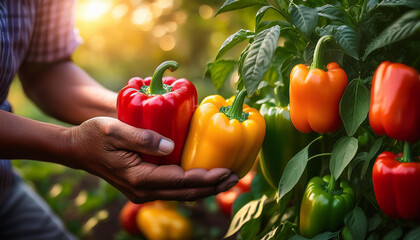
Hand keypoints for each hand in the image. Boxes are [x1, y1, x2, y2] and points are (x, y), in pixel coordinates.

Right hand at [66, 117, 238, 202]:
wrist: (78, 149)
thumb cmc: (94, 136)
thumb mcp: (114, 130)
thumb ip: (142, 138)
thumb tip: (171, 146)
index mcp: (139, 178)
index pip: (180, 182)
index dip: (205, 177)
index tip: (226, 171)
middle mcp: (144, 190)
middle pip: (186, 193)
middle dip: (212, 186)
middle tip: (235, 176)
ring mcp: (144, 190)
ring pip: (182, 193)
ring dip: (205, 187)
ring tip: (226, 178)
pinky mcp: (145, 185)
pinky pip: (174, 188)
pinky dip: (192, 183)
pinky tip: (204, 175)